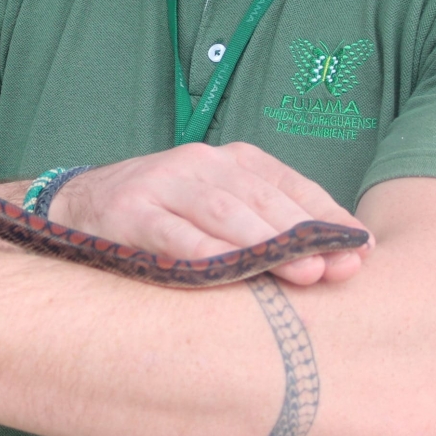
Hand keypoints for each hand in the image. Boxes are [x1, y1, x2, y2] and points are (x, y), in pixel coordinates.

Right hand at [47, 143, 367, 287]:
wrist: (75, 208)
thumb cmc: (161, 218)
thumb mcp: (216, 210)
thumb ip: (267, 228)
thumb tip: (339, 259)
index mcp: (229, 160)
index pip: (290, 185)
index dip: (327, 217)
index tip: (360, 250)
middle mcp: (199, 163)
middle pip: (261, 198)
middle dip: (304, 234)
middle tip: (335, 269)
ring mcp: (162, 184)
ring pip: (223, 212)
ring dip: (266, 245)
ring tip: (302, 273)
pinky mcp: (130, 211)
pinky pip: (174, 236)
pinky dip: (205, 255)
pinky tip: (232, 275)